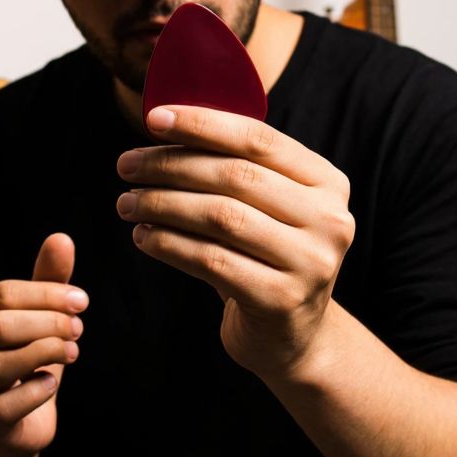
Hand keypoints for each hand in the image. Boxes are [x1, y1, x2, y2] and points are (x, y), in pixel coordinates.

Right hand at [0, 233, 86, 455]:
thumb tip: (62, 238)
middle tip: (79, 328)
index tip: (82, 301)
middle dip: (48, 323)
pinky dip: (37, 390)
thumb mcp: (38, 318)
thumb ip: (47, 281)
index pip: (1, 294)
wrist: (16, 421)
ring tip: (72, 351)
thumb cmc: (26, 360)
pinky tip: (52, 382)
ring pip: (0, 364)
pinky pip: (7, 404)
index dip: (46, 294)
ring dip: (46, 353)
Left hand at [115, 105, 354, 378]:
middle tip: (126, 166)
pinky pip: (211, 261)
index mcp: (327, 183)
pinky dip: (169, 244)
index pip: (259, 139)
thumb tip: (166, 122)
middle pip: (236, 176)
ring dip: (163, 204)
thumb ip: (236, 167)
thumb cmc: (264, 258)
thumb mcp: (266, 208)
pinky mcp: (281, 300)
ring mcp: (311, 263)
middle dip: (171, 165)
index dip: (203, 124)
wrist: (291, 337)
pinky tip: (143, 236)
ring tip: (127, 202)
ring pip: (221, 217)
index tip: (153, 119)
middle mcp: (329, 219)